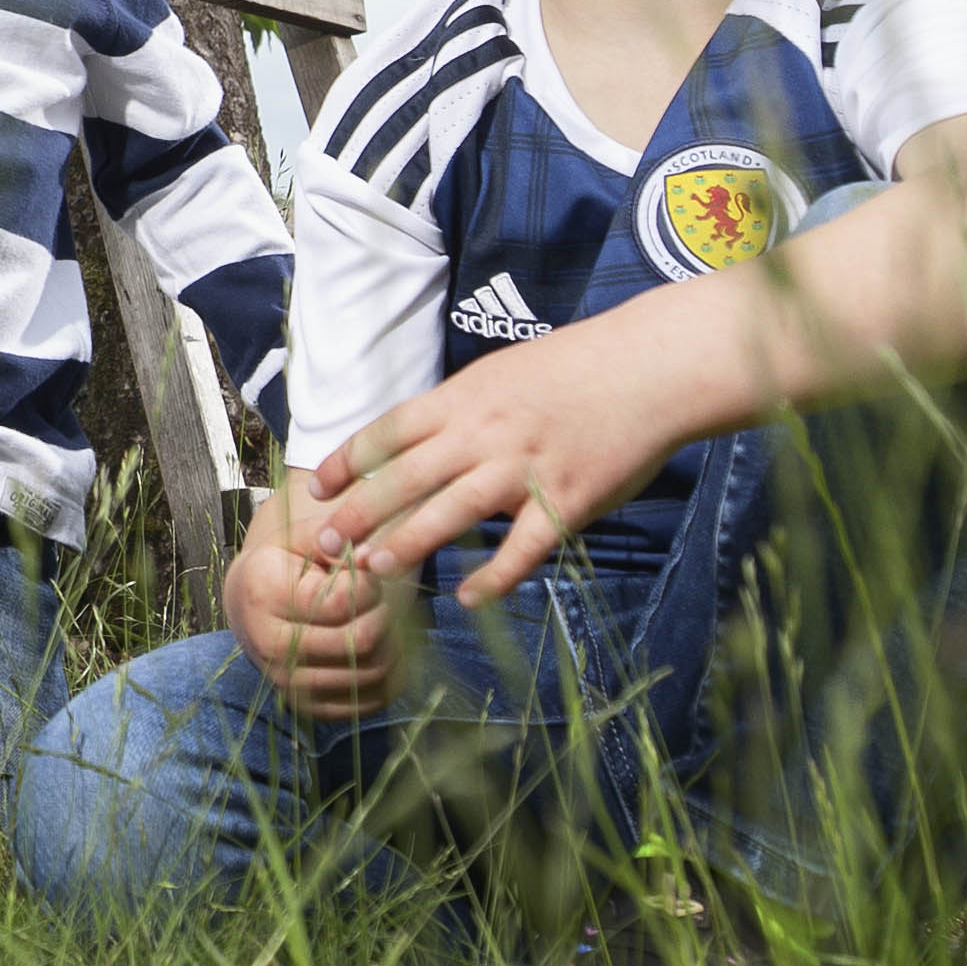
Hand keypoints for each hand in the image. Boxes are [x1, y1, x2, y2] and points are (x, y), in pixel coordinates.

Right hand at [226, 481, 401, 717]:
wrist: (250, 607)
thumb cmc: (281, 565)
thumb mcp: (299, 539)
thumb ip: (334, 539)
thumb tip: (370, 557)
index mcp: (263, 595)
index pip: (342, 603)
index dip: (370, 585)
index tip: (365, 574)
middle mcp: (269, 646)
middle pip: (361, 641)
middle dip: (386, 615)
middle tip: (381, 600)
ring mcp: (287, 684)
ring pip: (371, 673)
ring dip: (392, 644)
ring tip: (382, 620)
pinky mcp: (309, 708)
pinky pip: (371, 700)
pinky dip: (389, 676)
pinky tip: (379, 649)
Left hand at [306, 323, 705, 606]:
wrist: (648, 367)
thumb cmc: (575, 367)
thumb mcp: (501, 373)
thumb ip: (462, 409)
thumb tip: (419, 437)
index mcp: (464, 398)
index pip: (389, 431)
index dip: (349, 461)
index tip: (318, 489)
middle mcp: (484, 433)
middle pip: (406, 475)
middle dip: (359, 511)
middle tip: (324, 545)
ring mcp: (524, 468)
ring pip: (451, 511)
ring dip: (408, 542)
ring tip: (373, 569)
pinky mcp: (567, 500)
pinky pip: (523, 548)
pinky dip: (493, 576)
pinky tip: (467, 597)